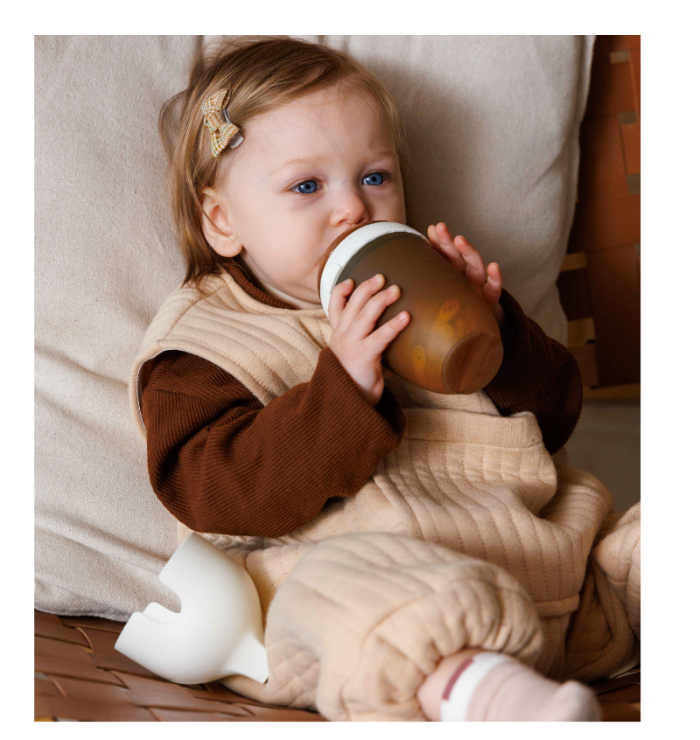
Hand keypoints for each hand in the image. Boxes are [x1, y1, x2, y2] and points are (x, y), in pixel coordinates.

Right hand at [328, 274, 409, 405]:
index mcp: (339, 336)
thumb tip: (390, 330)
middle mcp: (342, 337)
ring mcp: (351, 345)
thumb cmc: (357, 381)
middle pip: (352, 305)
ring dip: (381, 300)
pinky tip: (406, 316)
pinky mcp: (363, 356)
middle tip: (382, 277)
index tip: (350, 280)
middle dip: (366, 288)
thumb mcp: (356, 357)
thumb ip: (366, 342)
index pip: (333, 308)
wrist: (347, 405)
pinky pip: (380, 337)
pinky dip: (394, 325)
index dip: (339, 292)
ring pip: (364, 315)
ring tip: (396, 290)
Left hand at [427, 222, 504, 327]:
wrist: (478, 330)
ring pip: (474, 267)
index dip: (439, 242)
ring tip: (460, 240)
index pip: (444, 257)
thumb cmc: (457, 311)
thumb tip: (404, 271)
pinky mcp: (490, 301)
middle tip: (440, 227)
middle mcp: (465, 278)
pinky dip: (495, 278)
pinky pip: (494, 289)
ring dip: (468, 252)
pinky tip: (494, 267)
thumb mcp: (441, 298)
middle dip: (448, 241)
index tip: (431, 229)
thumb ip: (428, 283)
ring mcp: (478, 287)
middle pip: (456, 257)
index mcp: (452, 276)